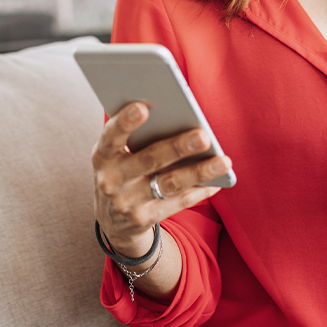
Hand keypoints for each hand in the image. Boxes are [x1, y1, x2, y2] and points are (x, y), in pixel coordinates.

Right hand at [92, 101, 232, 257]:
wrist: (110, 217)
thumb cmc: (122, 166)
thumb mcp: (116, 151)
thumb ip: (135, 134)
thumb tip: (177, 113)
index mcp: (102, 155)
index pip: (112, 136)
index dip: (125, 122)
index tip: (143, 107)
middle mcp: (112, 180)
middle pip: (150, 160)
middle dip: (178, 147)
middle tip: (203, 135)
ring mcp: (128, 203)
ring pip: (169, 184)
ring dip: (199, 172)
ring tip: (224, 161)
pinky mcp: (144, 219)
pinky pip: (178, 202)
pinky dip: (200, 190)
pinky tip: (218, 180)